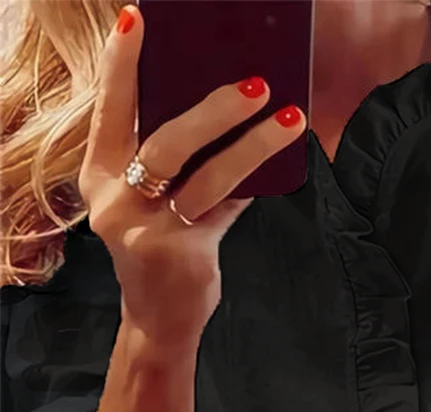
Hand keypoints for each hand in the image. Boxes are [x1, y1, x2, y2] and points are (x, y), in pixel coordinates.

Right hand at [77, 2, 306, 344]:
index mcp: (98, 177)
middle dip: (212, 109)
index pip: (109, 110)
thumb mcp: (146, 202)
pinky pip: (226, 208)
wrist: (157, 320)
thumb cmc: (156, 249)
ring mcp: (147, 230)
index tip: (137, 20)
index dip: (120, 65)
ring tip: (289, 117)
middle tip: (255, 84)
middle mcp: (114, 201)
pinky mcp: (181, 253)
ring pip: (205, 176)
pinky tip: (281, 161)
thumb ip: (171, 162)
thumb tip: (225, 106)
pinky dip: (253, 184)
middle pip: (164, 141)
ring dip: (251, 144)